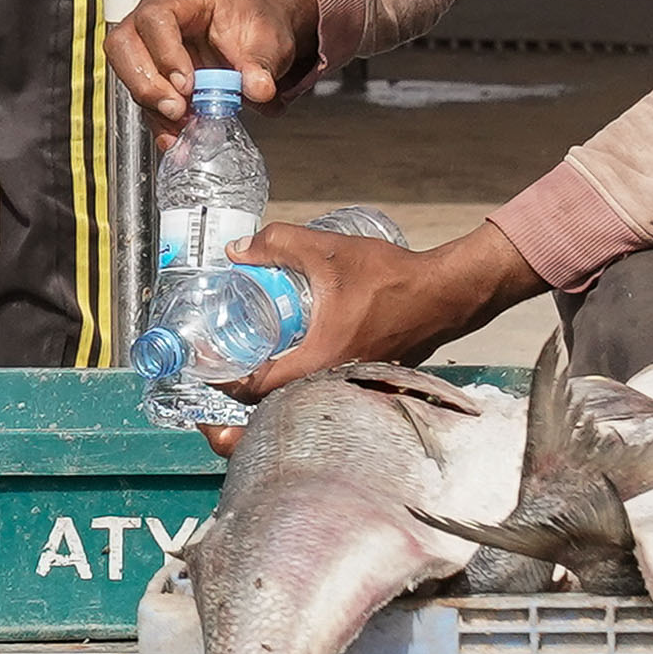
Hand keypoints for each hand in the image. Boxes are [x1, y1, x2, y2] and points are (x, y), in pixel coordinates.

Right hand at [108, 0, 325, 114]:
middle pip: (124, 44)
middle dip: (146, 82)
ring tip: (182, 123)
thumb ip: (262, 63)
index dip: (165, 53)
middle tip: (176, 108)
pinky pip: (143, 99)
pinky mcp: (155, 76)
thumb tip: (258, 88)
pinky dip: (159, 121)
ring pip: (125, 73)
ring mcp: (150, 46)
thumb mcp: (269, 38)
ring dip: (151, 105)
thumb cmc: (255, 21)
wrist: (257, 34)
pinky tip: (178, 135)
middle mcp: (157, 19)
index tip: (187, 83)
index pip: (156, 18)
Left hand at [210, 217, 534, 385]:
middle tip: (220, 377)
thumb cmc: (390, 277)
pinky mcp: (367, 384)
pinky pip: (322, 398)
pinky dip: (299, 393)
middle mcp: (335, 386)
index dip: (224, 381)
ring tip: (248, 372)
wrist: (445, 293)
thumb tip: (237, 251)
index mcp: (320, 362)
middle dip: (241, 401)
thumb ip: (278, 244)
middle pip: (272, 409)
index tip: (206, 367)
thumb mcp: (327, 251)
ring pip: (298, 406)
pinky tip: (290, 367)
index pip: (257, 390)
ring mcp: (354, 390)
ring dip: (269, 400)